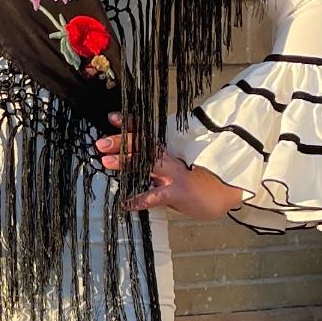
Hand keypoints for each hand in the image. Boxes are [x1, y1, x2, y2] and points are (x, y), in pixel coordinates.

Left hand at [94, 112, 242, 219]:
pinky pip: (158, 195)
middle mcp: (168, 160)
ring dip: (127, 162)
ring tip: (106, 162)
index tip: (112, 117)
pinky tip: (127, 203)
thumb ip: (152, 167)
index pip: (145, 135)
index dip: (130, 124)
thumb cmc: (192, 184)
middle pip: (143, 146)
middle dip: (121, 142)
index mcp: (165, 154)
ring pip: (148, 164)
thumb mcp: (170, 172)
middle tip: (100, 143)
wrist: (221, 195)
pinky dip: (141, 199)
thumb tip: (125, 163)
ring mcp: (174, 175)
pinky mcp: (179, 192)